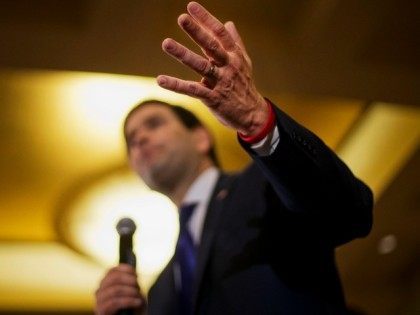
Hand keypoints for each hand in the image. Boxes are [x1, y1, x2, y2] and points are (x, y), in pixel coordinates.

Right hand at [95, 264, 144, 314]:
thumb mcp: (133, 290)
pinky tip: (137, 302)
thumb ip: (130, 279)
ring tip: (138, 296)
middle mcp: (99, 291)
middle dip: (128, 280)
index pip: (111, 271)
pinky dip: (129, 301)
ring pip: (115, 289)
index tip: (136, 274)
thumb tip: (132, 264)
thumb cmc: (133, 307)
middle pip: (113, 278)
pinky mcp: (101, 311)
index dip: (124, 269)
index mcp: (106, 284)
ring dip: (130, 291)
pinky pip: (114, 302)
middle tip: (138, 286)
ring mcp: (98, 301)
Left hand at [157, 1, 268, 136]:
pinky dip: (176, 85)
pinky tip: (160, 79)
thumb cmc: (245, 86)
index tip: (191, 6)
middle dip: (197, 32)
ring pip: (201, 66)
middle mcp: (228, 67)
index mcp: (234, 56)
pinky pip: (193, 90)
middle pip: (211, 46)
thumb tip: (229, 22)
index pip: (220, 33)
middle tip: (182, 18)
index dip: (206, 19)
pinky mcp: (213, 99)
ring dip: (183, 54)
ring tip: (166, 43)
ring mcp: (221, 83)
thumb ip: (235, 42)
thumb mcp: (244, 62)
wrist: (252, 114)